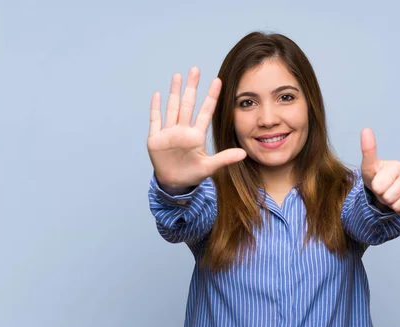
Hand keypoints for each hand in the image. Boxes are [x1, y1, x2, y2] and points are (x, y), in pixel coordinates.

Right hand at [147, 67, 246, 188]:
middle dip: (192, 87)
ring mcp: (169, 133)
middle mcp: (183, 130)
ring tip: (178, 75)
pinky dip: (156, 108)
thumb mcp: (210, 167)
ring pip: (172, 108)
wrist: (174, 184)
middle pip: (187, 104)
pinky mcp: (156, 139)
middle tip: (195, 69)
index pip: (205, 112)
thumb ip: (225, 158)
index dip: (211, 97)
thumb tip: (244, 154)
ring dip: (174, 92)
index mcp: (196, 135)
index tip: (218, 81)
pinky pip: (156, 120)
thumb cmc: (192, 174)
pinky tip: (158, 94)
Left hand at [360, 128, 399, 215]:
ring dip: (391, 204)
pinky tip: (399, 200)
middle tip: (384, 190)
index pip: (380, 187)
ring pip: (399, 205)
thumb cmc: (375, 177)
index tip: (377, 183)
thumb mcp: (368, 167)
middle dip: (383, 197)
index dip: (375, 188)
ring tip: (390, 195)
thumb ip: (368, 151)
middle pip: (390, 197)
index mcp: (397, 165)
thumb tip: (366, 129)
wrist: (385, 189)